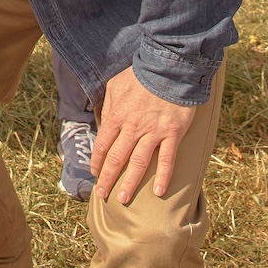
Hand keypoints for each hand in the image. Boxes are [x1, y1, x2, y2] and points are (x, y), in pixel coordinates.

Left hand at [92, 67, 198, 204]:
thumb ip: (109, 107)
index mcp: (117, 116)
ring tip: (123, 199)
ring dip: (130, 183)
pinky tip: (158, 192)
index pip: (103, 145)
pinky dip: (163, 177)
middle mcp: (132, 128)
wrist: (168, 69)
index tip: (95, 174)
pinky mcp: (172, 134)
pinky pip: (167, 160)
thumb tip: (104, 123)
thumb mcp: (115, 86)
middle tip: (102, 195)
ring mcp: (153, 132)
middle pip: (117, 158)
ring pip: (138, 163)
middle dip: (108, 178)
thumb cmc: (140, 76)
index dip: (97, 162)